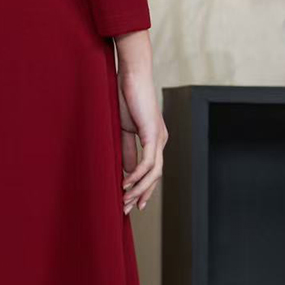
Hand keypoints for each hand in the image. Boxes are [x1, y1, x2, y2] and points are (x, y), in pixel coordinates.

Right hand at [113, 31, 165, 214]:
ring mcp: (159, 138)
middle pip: (155, 175)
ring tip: (125, 200)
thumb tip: (126, 170)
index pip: (151, 170)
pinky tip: (127, 183)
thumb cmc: (125, 96)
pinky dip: (138, 175)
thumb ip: (126, 149)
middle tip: (128, 209)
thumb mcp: (123, 128)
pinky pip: (148, 161)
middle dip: (142, 194)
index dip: (142, 188)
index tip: (131, 201)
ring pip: (153, 172)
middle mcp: (161, 140)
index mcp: (155, 138)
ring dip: (139, 189)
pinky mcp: (153, 134)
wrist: (131, 75)